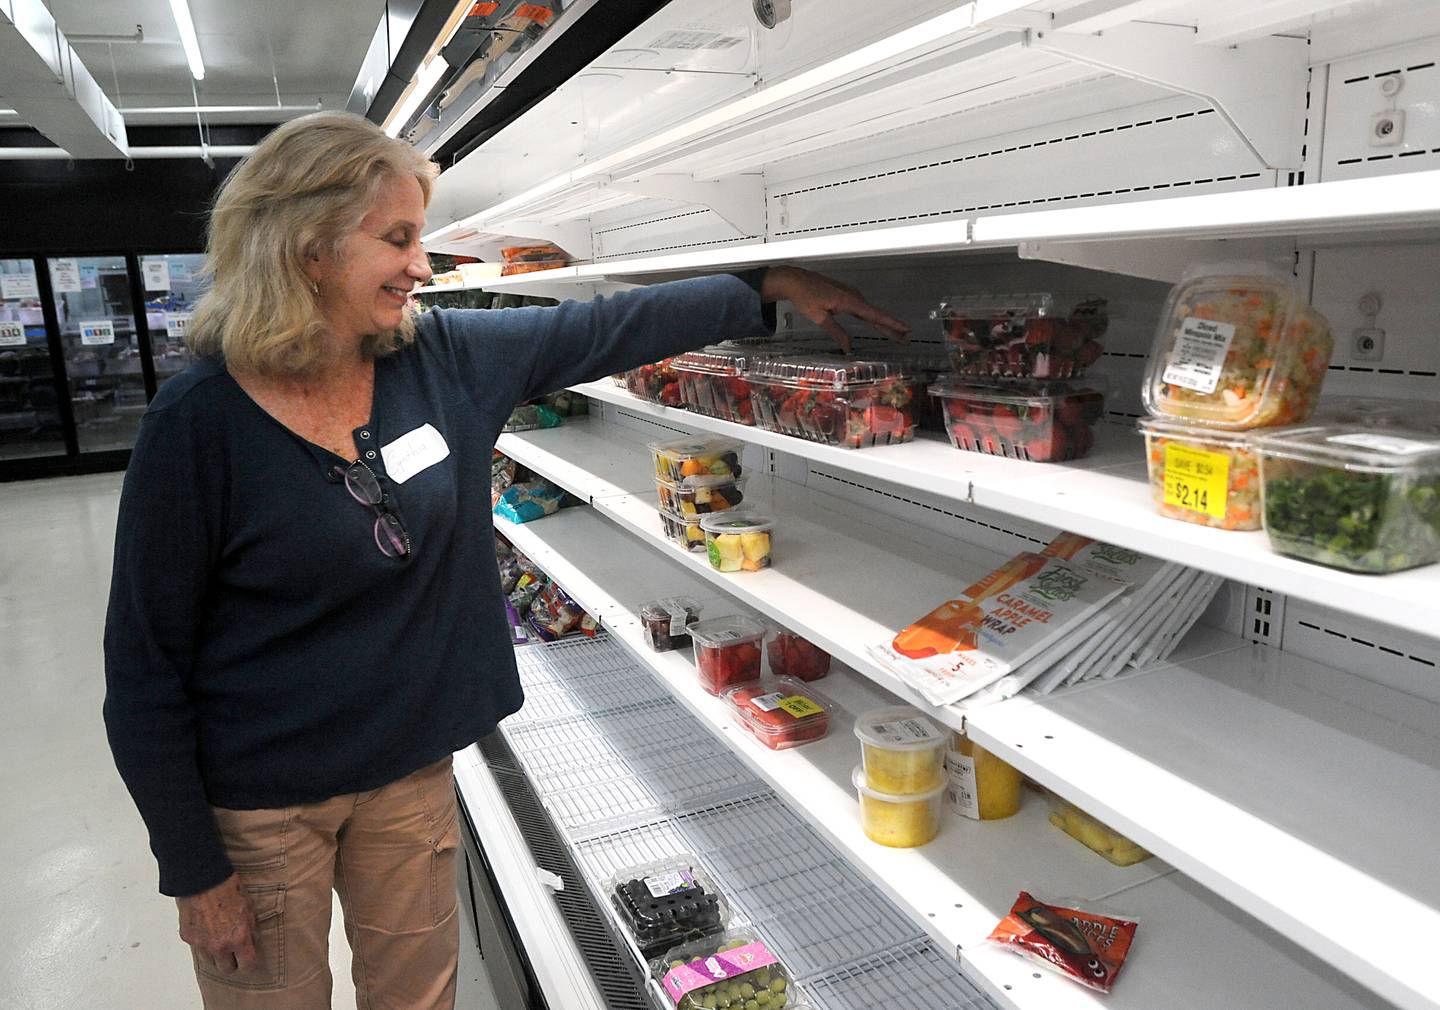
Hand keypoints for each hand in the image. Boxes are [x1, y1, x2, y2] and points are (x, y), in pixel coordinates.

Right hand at [176, 873, 261, 975]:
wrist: (203, 879)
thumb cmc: (229, 890)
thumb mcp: (249, 909)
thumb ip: (251, 931)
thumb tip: (252, 944)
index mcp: (238, 938)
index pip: (248, 966)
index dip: (251, 964)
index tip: (251, 960)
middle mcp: (220, 945)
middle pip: (227, 969)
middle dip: (233, 962)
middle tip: (235, 952)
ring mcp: (202, 944)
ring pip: (211, 962)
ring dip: (217, 955)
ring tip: (220, 938)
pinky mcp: (188, 938)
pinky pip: (198, 949)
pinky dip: (203, 944)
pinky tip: (207, 929)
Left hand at [760, 266, 909, 352]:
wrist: (796, 280)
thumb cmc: (805, 297)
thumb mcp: (820, 318)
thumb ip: (836, 332)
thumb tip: (848, 347)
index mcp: (850, 301)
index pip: (875, 316)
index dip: (891, 324)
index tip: (905, 330)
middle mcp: (854, 296)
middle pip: (876, 315)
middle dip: (891, 327)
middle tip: (905, 338)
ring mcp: (851, 294)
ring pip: (870, 311)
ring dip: (882, 322)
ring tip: (895, 334)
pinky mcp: (846, 295)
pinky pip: (863, 308)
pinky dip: (872, 316)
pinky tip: (876, 323)